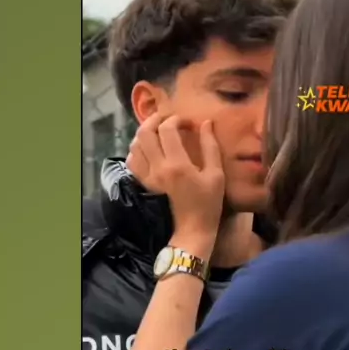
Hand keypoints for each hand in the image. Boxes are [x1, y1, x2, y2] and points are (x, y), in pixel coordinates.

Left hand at [126, 114, 224, 238]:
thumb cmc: (208, 204)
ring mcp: (147, 177)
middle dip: (155, 120)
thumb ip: (210, 146)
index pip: (167, 129)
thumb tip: (206, 123)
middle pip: (144, 133)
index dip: (177, 119)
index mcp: (177, 164)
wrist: (192, 230)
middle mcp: (157, 168)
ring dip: (144, 134)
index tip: (188, 123)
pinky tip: (148, 150)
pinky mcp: (143, 184)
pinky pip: (132, 161)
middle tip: (167, 119)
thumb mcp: (216, 174)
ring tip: (157, 132)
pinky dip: (137, 150)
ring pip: (135, 146)